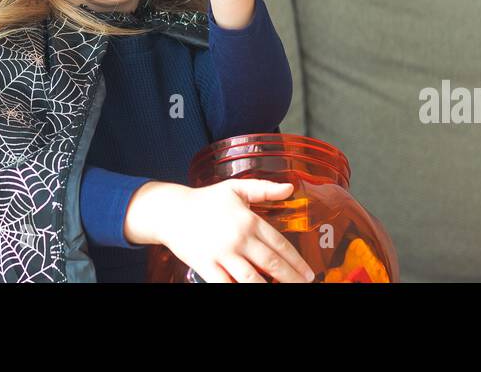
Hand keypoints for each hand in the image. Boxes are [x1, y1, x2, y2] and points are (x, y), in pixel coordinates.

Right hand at [130, 177, 314, 282]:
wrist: (171, 211)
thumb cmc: (205, 200)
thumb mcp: (235, 188)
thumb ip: (264, 189)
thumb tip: (289, 188)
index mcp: (248, 220)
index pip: (279, 244)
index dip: (297, 261)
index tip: (309, 273)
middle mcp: (238, 238)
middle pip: (271, 264)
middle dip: (291, 278)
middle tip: (305, 286)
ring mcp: (222, 254)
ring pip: (252, 279)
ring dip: (269, 288)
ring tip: (283, 292)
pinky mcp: (206, 266)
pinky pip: (226, 284)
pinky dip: (239, 289)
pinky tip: (251, 291)